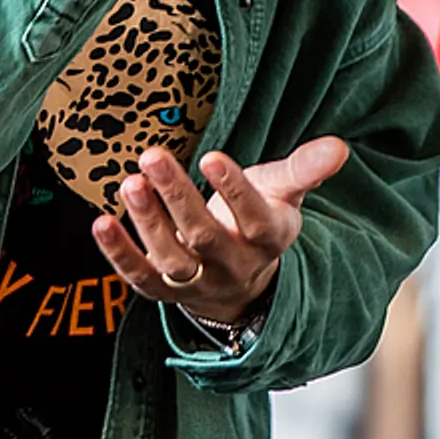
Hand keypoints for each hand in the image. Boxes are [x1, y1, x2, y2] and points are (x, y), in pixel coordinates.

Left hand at [90, 138, 346, 329]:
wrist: (241, 283)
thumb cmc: (257, 220)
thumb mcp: (282, 193)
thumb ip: (304, 169)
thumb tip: (340, 147)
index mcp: (267, 240)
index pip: (253, 218)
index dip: (234, 190)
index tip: (211, 157)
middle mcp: (233, 266)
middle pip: (204, 237)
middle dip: (178, 197)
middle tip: (152, 157)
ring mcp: (197, 283)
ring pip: (172, 259)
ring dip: (147, 222)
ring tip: (130, 183)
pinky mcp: (163, 292)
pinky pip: (139, 277)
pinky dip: (119, 253)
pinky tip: (100, 223)